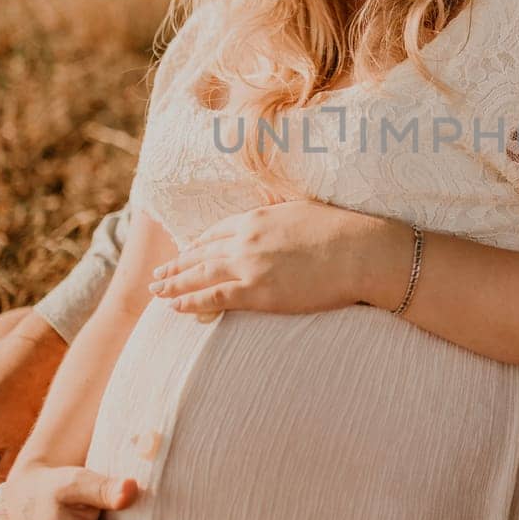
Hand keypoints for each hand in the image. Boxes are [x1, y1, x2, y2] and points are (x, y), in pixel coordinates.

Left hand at [149, 199, 395, 317]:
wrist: (362, 252)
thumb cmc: (343, 232)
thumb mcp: (303, 213)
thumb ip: (281, 220)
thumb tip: (277, 226)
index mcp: (257, 217)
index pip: (216, 232)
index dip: (197, 244)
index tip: (185, 251)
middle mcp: (246, 239)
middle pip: (201, 252)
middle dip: (177, 263)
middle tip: (159, 274)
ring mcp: (249, 265)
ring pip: (199, 274)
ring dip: (174, 283)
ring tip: (156, 291)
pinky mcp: (258, 292)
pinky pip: (213, 297)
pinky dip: (190, 301)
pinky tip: (175, 306)